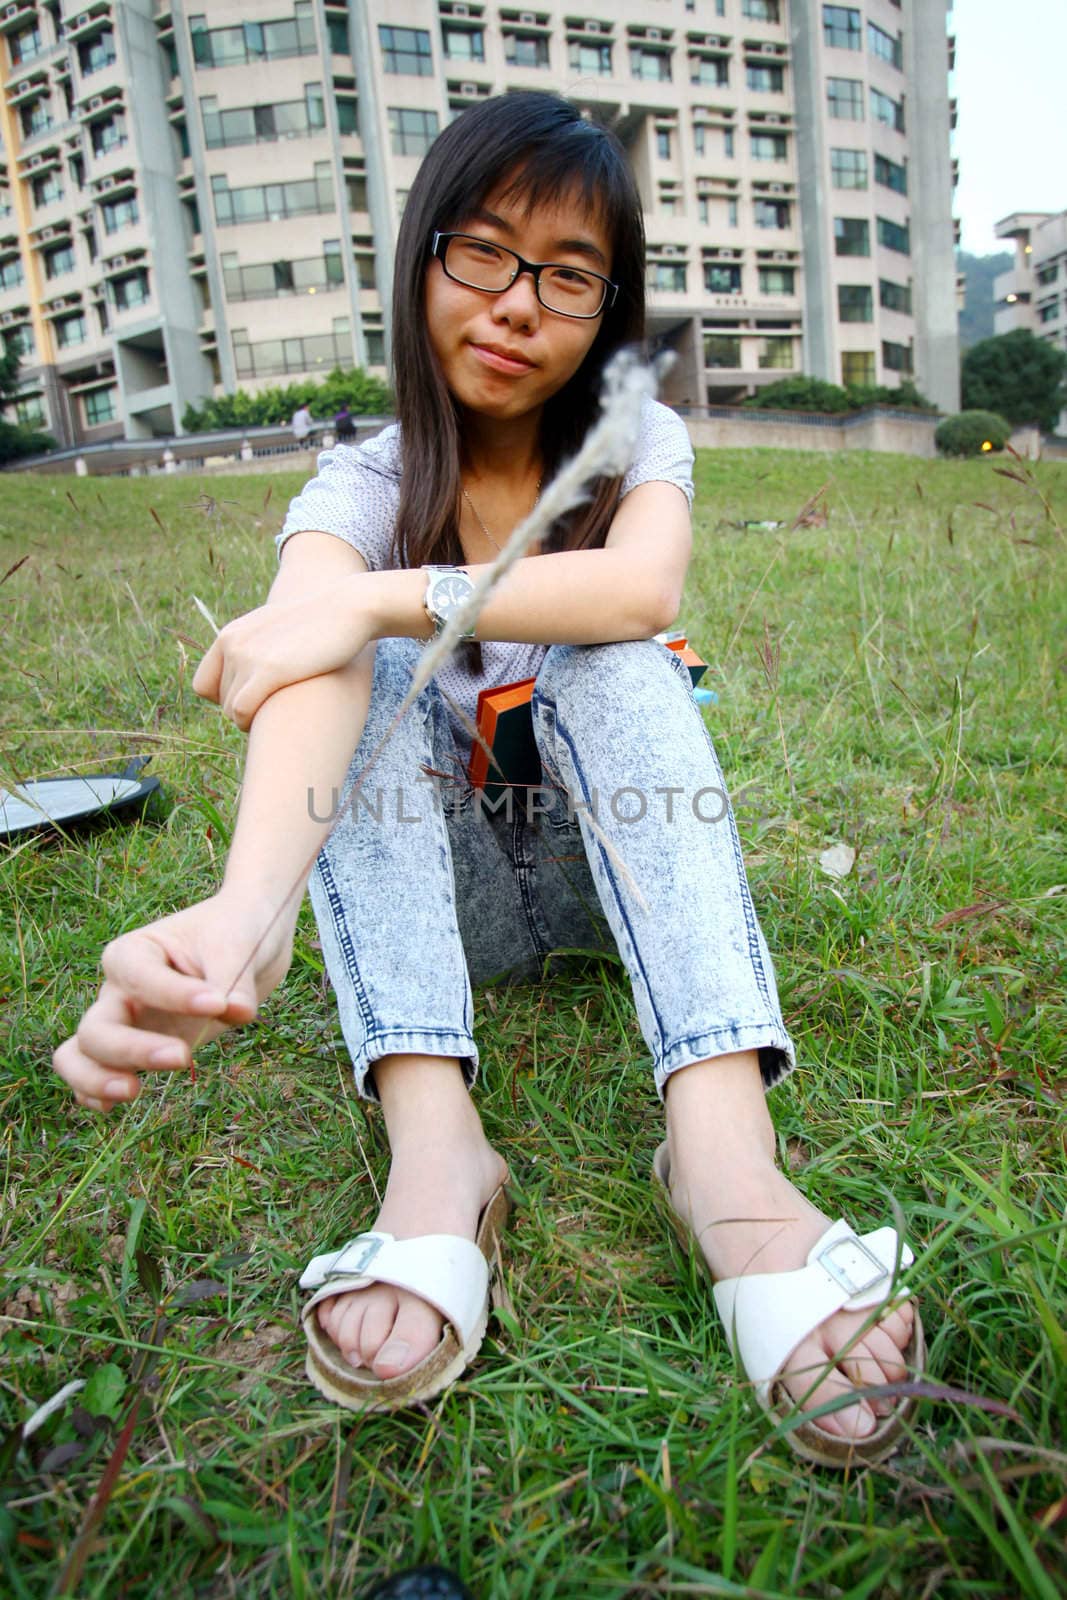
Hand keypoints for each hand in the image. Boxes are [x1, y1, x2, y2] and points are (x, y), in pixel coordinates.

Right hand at [52, 891, 293, 1113]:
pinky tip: (114, 1107)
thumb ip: (234, 980)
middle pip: (97, 1028)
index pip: (138, 977)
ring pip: (81, 1054)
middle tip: (184, 1056)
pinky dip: (95, 1091)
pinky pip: (97, 1072)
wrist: (245, 941)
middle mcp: (120, 989)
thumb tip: (235, 1013)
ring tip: (134, 1090)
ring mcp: (126, 1022)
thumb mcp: (237, 945)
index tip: (218, 1003)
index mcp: (135, 952)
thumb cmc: (233, 932)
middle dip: (131, 1049)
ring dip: (98, 1078)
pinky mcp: (141, 1048)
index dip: (174, 996)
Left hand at [192, 584, 376, 731]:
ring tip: (277, 713)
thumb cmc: (320, 625)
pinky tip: (272, 721)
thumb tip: (252, 675)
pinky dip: (251, 723)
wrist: (347, 608)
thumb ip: (257, 648)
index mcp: (230, 635)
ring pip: (230, 709)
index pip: (203, 685)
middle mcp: (232, 644)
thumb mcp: (277, 630)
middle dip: (243, 710)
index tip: (251, 702)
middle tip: (272, 709)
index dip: (224, 700)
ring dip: (250, 720)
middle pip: (220, 700)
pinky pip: (241, 711)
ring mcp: (248, 656)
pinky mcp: (268, 671)